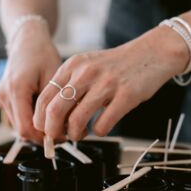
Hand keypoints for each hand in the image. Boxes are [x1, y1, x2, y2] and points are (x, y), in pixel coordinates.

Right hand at [0, 22, 61, 142]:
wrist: (27, 40)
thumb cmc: (42, 54)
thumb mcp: (54, 77)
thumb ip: (54, 104)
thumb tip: (61, 128)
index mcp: (16, 90)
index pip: (26, 129)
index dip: (44, 137)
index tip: (62, 136)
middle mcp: (4, 96)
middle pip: (21, 130)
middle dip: (42, 134)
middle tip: (63, 129)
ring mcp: (2, 97)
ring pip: (19, 125)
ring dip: (37, 126)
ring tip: (55, 118)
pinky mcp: (3, 97)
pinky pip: (17, 116)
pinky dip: (31, 118)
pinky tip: (45, 110)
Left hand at [33, 26, 188, 139]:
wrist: (150, 53)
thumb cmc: (115, 65)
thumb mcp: (85, 66)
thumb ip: (68, 86)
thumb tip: (51, 118)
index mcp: (71, 66)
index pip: (43, 99)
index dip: (41, 120)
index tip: (46, 130)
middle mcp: (85, 73)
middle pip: (55, 111)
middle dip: (53, 132)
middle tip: (59, 137)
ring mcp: (106, 84)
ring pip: (76, 121)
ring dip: (75, 135)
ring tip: (81, 134)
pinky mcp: (126, 95)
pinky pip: (102, 125)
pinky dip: (98, 132)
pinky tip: (101, 127)